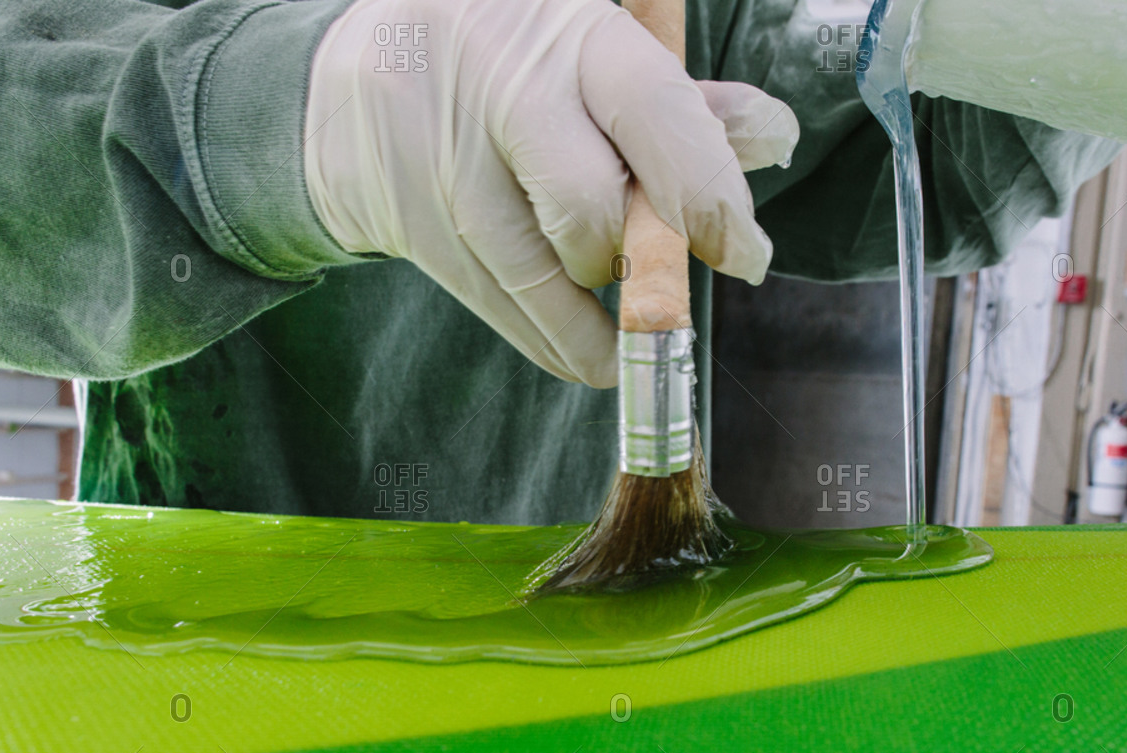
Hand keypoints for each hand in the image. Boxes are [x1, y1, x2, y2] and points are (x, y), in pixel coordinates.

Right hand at [304, 0, 798, 386]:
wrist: (354, 83)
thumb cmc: (507, 66)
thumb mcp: (590, 58)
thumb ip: (678, 105)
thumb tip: (771, 136)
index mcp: (564, 28)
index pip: (652, 111)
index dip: (707, 192)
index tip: (746, 253)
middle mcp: (495, 84)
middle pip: (588, 208)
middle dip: (638, 259)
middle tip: (654, 262)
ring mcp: (439, 158)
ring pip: (542, 274)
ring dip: (599, 309)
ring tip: (621, 304)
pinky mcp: (407, 224)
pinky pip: (503, 312)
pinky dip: (562, 343)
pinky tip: (590, 347)